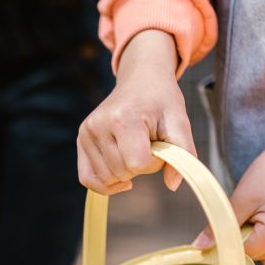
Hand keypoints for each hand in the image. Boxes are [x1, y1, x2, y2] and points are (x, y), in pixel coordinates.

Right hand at [77, 30, 193, 194]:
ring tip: (134, 147)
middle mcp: (99, 126)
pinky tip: (121, 180)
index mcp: (123, 118)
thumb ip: (183, 153)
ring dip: (126, 172)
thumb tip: (173, 185)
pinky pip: (87, 178)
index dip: (155, 162)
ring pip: (108, 178)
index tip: (160, 145)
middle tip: (148, 143)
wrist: (140, 78)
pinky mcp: (82, 139)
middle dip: (142, 166)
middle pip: (123, 173)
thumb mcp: (180, 121)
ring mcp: (87, 133)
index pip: (138, 164)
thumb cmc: (161, 100)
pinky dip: (104, 185)